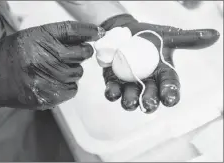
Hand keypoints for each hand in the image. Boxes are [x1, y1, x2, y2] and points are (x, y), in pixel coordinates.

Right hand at [0, 21, 102, 109]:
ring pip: (78, 73)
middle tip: (74, 54)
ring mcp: (49, 78)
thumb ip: (58, 37)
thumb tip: (85, 38)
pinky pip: (72, 89)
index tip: (98, 32)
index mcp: (40, 38)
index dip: (89, 31)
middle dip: (82, 53)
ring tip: (56, 70)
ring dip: (73, 71)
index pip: (72, 31)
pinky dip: (68, 86)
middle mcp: (46, 56)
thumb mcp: (32, 37)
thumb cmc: (14, 56)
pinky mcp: (50, 95)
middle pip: (82, 53)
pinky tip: (55, 82)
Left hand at [101, 14, 219, 112]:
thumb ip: (187, 39)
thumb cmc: (147, 35)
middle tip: (149, 105)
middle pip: (150, 95)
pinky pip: (113, 90)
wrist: (123, 30)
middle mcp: (147, 82)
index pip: (169, 85)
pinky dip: (112, 93)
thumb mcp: (167, 36)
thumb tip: (215, 35)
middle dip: (150, 101)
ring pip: (131, 97)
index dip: (170, 92)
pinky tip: (112, 92)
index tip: (170, 99)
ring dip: (130, 101)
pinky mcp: (114, 81)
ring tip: (130, 103)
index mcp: (162, 73)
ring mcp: (129, 83)